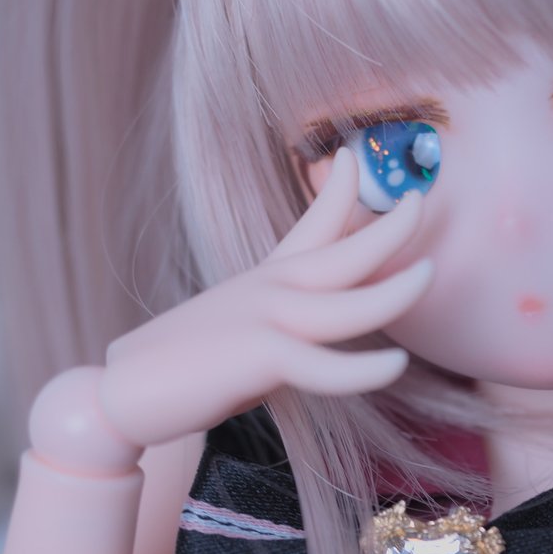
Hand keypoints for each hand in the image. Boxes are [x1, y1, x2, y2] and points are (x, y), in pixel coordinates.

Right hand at [98, 146, 431, 447]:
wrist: (120, 396)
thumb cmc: (179, 370)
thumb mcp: (233, 331)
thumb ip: (274, 325)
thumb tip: (307, 335)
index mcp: (262, 281)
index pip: (308, 226)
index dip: (335, 191)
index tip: (349, 157)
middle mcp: (267, 290)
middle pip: (342, 252)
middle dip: (387, 227)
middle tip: (420, 199)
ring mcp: (264, 320)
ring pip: (348, 304)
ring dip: (395, 289)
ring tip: (431, 273)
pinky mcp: (258, 359)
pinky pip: (323, 367)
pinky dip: (361, 369)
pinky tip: (395, 366)